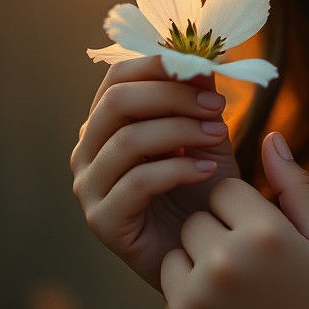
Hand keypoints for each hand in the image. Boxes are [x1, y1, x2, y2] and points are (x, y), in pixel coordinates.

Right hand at [70, 55, 239, 289]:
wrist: (208, 255)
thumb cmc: (206, 190)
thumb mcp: (209, 133)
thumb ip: (201, 96)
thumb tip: (204, 53)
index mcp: (107, 122)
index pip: (118, 76)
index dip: (161, 64)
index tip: (208, 67)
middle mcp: (88, 151)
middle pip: (118, 102)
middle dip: (174, 96)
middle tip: (219, 106)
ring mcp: (90, 187)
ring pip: (128, 140)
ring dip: (181, 131)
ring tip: (219, 137)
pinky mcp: (103, 221)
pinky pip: (136, 182)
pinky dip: (178, 169)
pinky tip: (208, 170)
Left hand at [160, 132, 308, 308]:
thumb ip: (295, 184)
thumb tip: (272, 136)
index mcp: (268, 232)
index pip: (227, 190)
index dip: (245, 208)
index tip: (263, 232)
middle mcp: (229, 257)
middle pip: (202, 213)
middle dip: (220, 226)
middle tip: (249, 257)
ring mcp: (201, 289)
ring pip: (184, 239)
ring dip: (201, 249)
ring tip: (235, 277)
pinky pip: (171, 270)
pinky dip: (188, 276)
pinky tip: (221, 297)